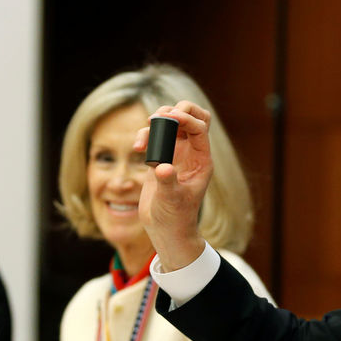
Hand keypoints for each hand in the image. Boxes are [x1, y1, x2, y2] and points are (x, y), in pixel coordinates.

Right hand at [135, 100, 210, 270]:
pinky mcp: (160, 158)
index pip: (200, 128)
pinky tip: (138, 147)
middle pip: (192, 117)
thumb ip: (168, 183)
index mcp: (202, 160)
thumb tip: (162, 167)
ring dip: (157, 121)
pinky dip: (145, 135)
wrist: (166, 229)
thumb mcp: (172, 201)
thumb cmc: (176, 218)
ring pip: (172, 123)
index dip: (187, 118)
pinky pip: (155, 136)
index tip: (171, 118)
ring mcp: (176, 154)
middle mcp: (191, 153)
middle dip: (177, 110)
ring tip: (144, 136)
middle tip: (161, 118)